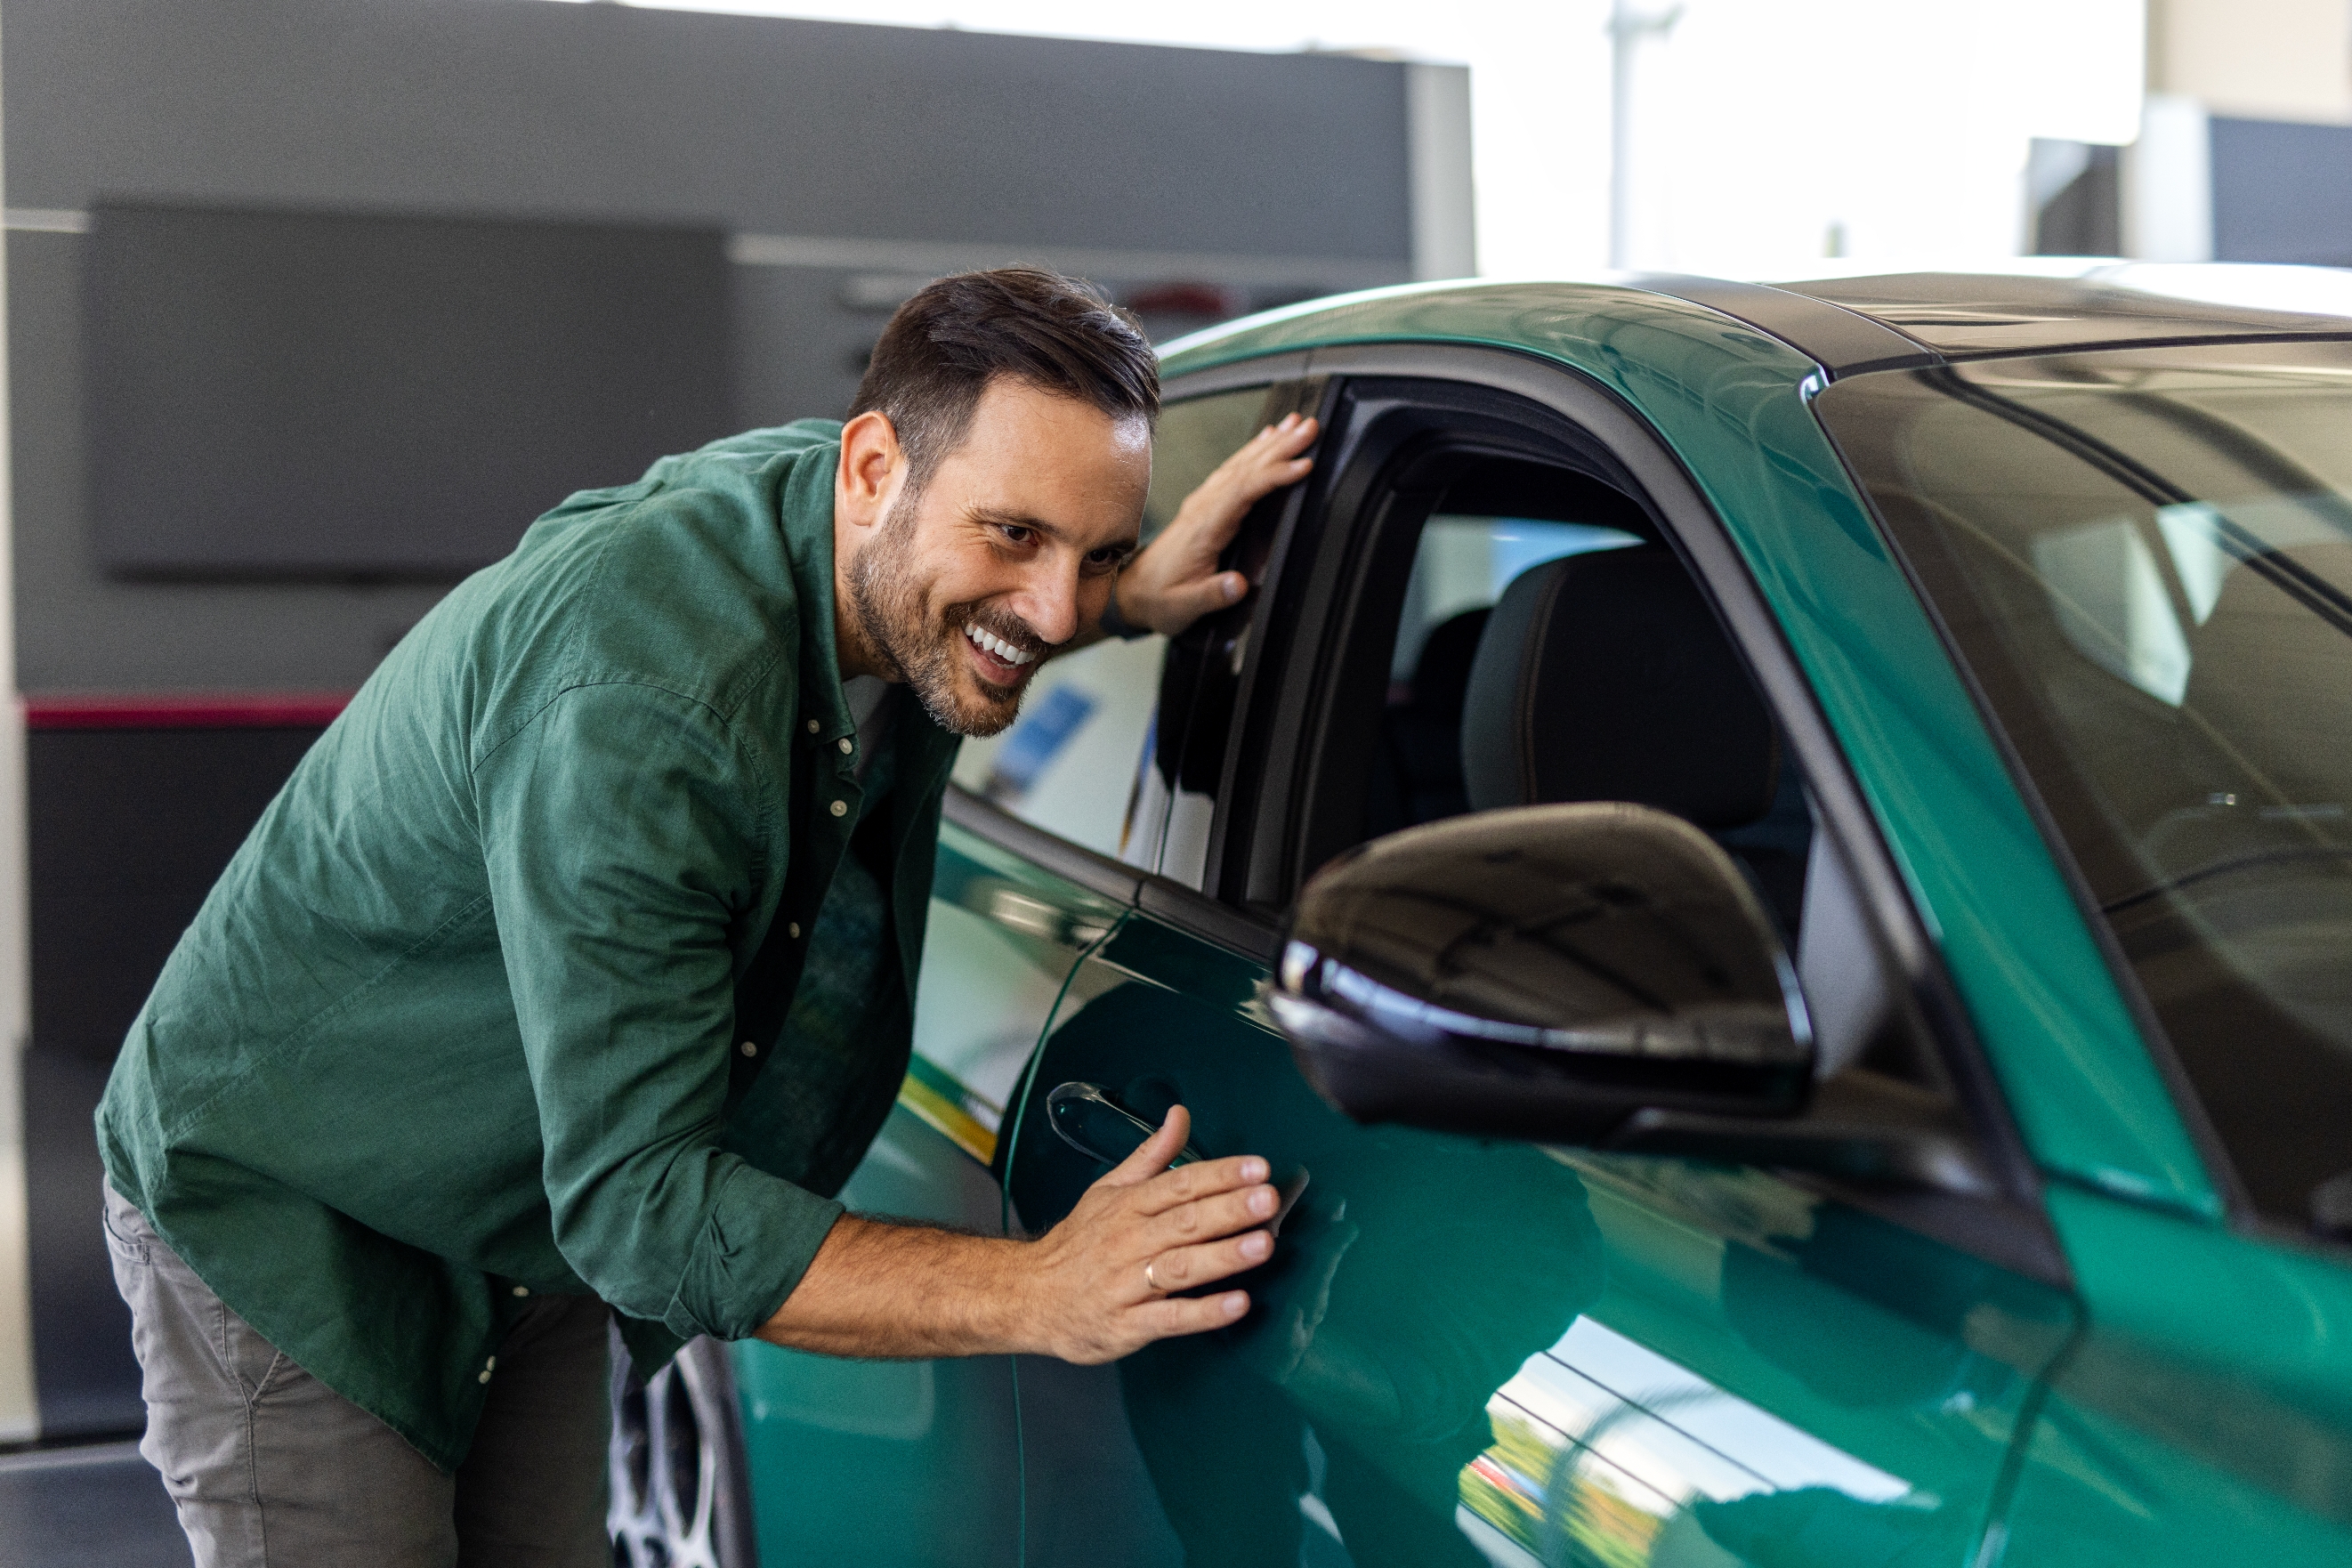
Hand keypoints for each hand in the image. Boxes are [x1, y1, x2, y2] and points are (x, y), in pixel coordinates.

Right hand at [1017, 1105, 1278, 1363]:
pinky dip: (1203, 1312)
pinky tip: (1237, 1303)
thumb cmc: (1078, 1243)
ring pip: (1180, 1266)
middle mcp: (1129, 1241)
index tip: (1257, 1167)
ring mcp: (1128, 1284)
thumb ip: (1152, 1155)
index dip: (1220, 1174)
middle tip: (1267, 1199)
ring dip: (1223, 1255)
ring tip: (1262, 1244)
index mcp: (1128, 1205)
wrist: (1031, 1296)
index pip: (1179, 1184)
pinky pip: (1170, 1318)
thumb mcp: (1109, 1190)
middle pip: (1185, 1222)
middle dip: (1229, 1209)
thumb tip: (1181, 1115)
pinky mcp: (1128, 1324)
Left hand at [1113, 414, 1318, 635]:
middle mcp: (1203, 508)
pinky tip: (1267, 438)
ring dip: (1271, 443)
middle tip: (1311, 428)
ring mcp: (1203, 502)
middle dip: (1281, 446)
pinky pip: (1233, 470)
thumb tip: (1239, 585)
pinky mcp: (1205, 504)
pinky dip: (1253, 451)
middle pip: (1246, 468)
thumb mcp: (1183, 607)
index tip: (1302, 466)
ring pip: (1241, 464)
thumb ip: (1212, 595)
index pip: (1242, 492)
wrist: (1132, 592)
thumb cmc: (1159, 598)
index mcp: (1203, 529)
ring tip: (1298, 424)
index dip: (1273, 476)